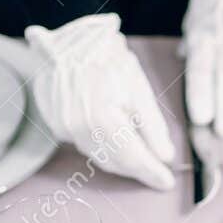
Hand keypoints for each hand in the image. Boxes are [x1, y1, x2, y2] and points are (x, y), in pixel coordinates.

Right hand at [24, 13, 175, 189]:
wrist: (68, 39)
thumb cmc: (108, 56)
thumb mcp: (138, 86)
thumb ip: (152, 125)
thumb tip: (165, 156)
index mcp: (101, 117)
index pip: (133, 157)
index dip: (152, 172)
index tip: (167, 183)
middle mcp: (78, 128)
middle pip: (114, 162)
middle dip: (138, 170)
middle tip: (157, 174)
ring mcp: (63, 128)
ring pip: (98, 157)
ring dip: (121, 163)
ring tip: (141, 162)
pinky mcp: (55, 125)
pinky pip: (84, 146)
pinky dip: (103, 150)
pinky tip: (117, 145)